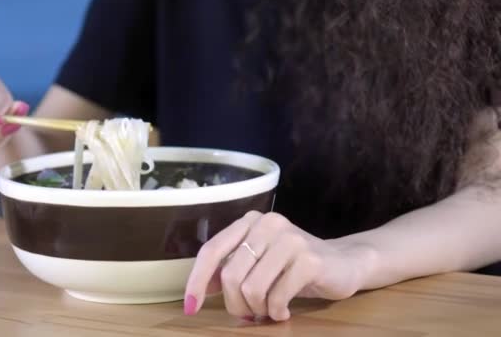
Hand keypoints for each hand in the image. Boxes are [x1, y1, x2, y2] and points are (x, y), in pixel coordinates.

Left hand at [184, 211, 375, 320]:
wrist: (344, 262)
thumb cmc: (293, 266)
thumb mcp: (259, 263)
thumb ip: (230, 270)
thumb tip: (199, 290)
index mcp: (249, 222)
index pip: (212, 250)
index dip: (197, 281)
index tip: (191, 308)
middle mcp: (267, 224)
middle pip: (230, 275)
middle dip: (235, 304)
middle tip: (249, 314)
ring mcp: (290, 239)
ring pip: (251, 288)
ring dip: (257, 310)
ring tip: (269, 310)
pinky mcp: (309, 259)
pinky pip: (276, 297)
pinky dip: (276, 312)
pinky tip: (284, 311)